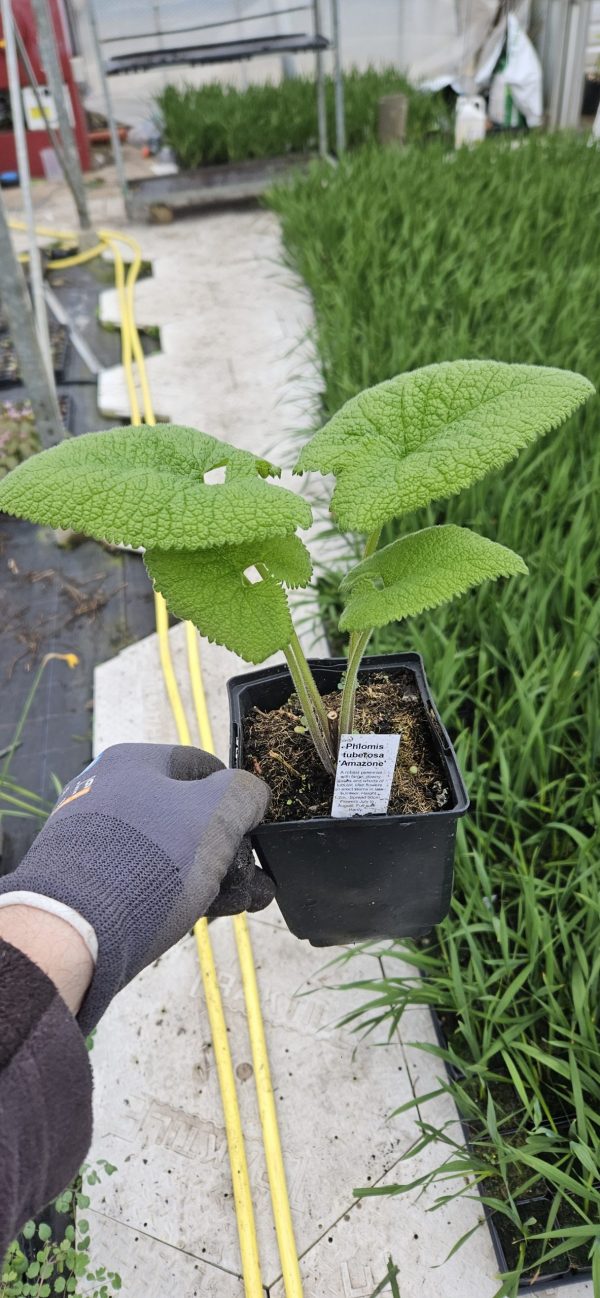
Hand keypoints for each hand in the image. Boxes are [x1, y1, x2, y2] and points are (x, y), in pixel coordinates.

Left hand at [0, 744, 272, 1031]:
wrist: (74, 928)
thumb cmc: (150, 857)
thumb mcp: (216, 813)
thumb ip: (244, 793)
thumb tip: (252, 795)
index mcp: (133, 762)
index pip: (201, 766)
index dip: (237, 795)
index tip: (257, 827)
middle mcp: (110, 793)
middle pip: (189, 815)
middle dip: (232, 849)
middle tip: (257, 880)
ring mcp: (98, 839)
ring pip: (173, 851)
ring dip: (216, 876)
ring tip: (245, 903)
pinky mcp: (92, 881)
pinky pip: (147, 878)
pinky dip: (182, 892)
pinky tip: (208, 913)